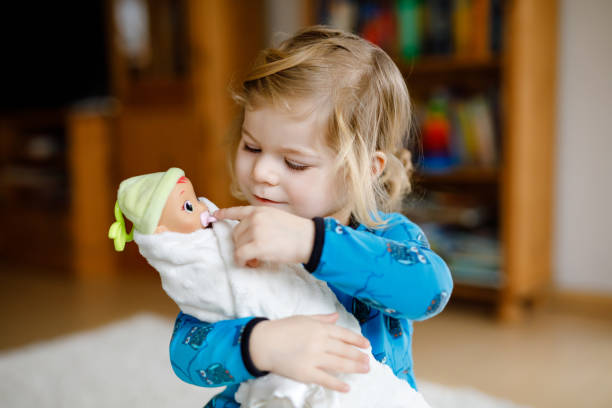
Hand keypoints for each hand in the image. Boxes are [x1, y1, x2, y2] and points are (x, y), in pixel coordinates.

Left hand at [214, 206, 314, 266]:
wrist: (309, 239)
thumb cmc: (297, 232)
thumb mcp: (278, 218)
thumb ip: (262, 222)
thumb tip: (250, 236)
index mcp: (260, 210)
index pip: (237, 211)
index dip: (224, 214)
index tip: (214, 216)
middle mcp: (255, 218)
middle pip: (236, 233)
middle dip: (242, 244)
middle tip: (254, 253)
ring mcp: (255, 231)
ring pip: (237, 245)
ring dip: (244, 254)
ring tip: (258, 258)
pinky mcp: (257, 245)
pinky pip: (240, 255)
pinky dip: (242, 261)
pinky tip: (251, 263)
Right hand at [249, 313, 370, 392]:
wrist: (263, 342)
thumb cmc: (282, 329)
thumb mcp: (303, 319)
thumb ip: (322, 319)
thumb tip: (336, 317)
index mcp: (319, 328)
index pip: (344, 334)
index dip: (357, 340)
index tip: (367, 345)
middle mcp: (319, 342)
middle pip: (345, 350)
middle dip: (359, 356)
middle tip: (368, 361)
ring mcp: (314, 358)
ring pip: (340, 364)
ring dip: (355, 367)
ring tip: (365, 370)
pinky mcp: (306, 372)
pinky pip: (326, 379)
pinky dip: (338, 384)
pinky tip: (347, 387)